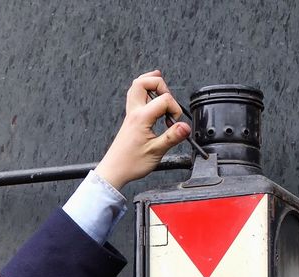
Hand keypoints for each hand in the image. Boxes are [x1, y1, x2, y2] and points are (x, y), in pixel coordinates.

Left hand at [95, 71, 191, 190]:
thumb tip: (185, 127)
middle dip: (159, 83)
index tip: (175, 123)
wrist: (113, 172)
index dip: (174, 108)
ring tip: (161, 88)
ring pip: (136, 87)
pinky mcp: (130, 121)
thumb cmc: (130, 164)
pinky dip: (145, 94)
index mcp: (141, 118)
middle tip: (168, 97)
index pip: (164, 99)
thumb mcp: (155, 152)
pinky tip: (152, 99)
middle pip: (142, 82)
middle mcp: (134, 113)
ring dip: (150, 84)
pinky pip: (135, 98)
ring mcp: (130, 115)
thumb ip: (172, 137)